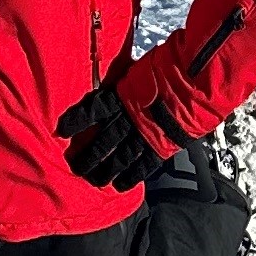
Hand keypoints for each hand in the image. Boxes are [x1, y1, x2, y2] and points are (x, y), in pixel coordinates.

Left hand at [56, 63, 170, 193]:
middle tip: (77, 167)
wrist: (192, 83)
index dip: (77, 121)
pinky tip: (121, 185)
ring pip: (119, 158)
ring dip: (106, 171)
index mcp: (120, 97)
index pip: (92, 111)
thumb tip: (117, 79)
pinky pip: (142, 166)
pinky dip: (131, 177)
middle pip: (102, 142)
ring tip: (95, 180)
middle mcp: (127, 119)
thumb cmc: (167, 70)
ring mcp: (143, 135)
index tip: (62, 130)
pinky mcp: (160, 148)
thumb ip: (126, 81)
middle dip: (89, 156)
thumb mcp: (140, 70)